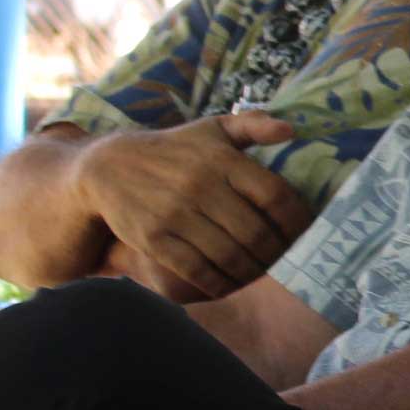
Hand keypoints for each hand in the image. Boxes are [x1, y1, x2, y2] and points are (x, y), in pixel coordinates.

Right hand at [76, 112, 308, 300]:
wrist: (105, 166)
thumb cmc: (172, 149)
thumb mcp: (210, 129)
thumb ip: (252, 125)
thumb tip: (291, 129)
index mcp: (222, 159)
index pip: (275, 196)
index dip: (296, 221)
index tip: (303, 233)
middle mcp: (200, 186)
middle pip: (255, 233)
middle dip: (276, 253)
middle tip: (283, 260)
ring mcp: (175, 214)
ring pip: (229, 256)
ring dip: (251, 272)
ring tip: (259, 272)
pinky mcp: (153, 237)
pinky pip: (196, 270)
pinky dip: (219, 283)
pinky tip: (228, 283)